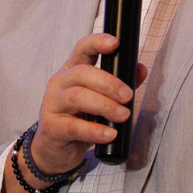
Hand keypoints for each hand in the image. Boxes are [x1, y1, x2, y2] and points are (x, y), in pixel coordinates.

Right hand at [1, 34, 146, 192]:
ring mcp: (52, 104)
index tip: (116, 43)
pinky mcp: (52, 127)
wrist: (56, 150)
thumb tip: (141, 69)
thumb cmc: (80, 118)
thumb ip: (119, 84)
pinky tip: (109, 134)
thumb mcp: (100, 99)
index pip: (82, 48)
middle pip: (83, 73)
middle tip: (128, 96)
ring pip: (78, 97)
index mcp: (72, 69)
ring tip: (123, 115)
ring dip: (105, 105)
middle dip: (109, 83)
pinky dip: (95, 130)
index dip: (98, 42)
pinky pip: (74, 126)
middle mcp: (59, 82)